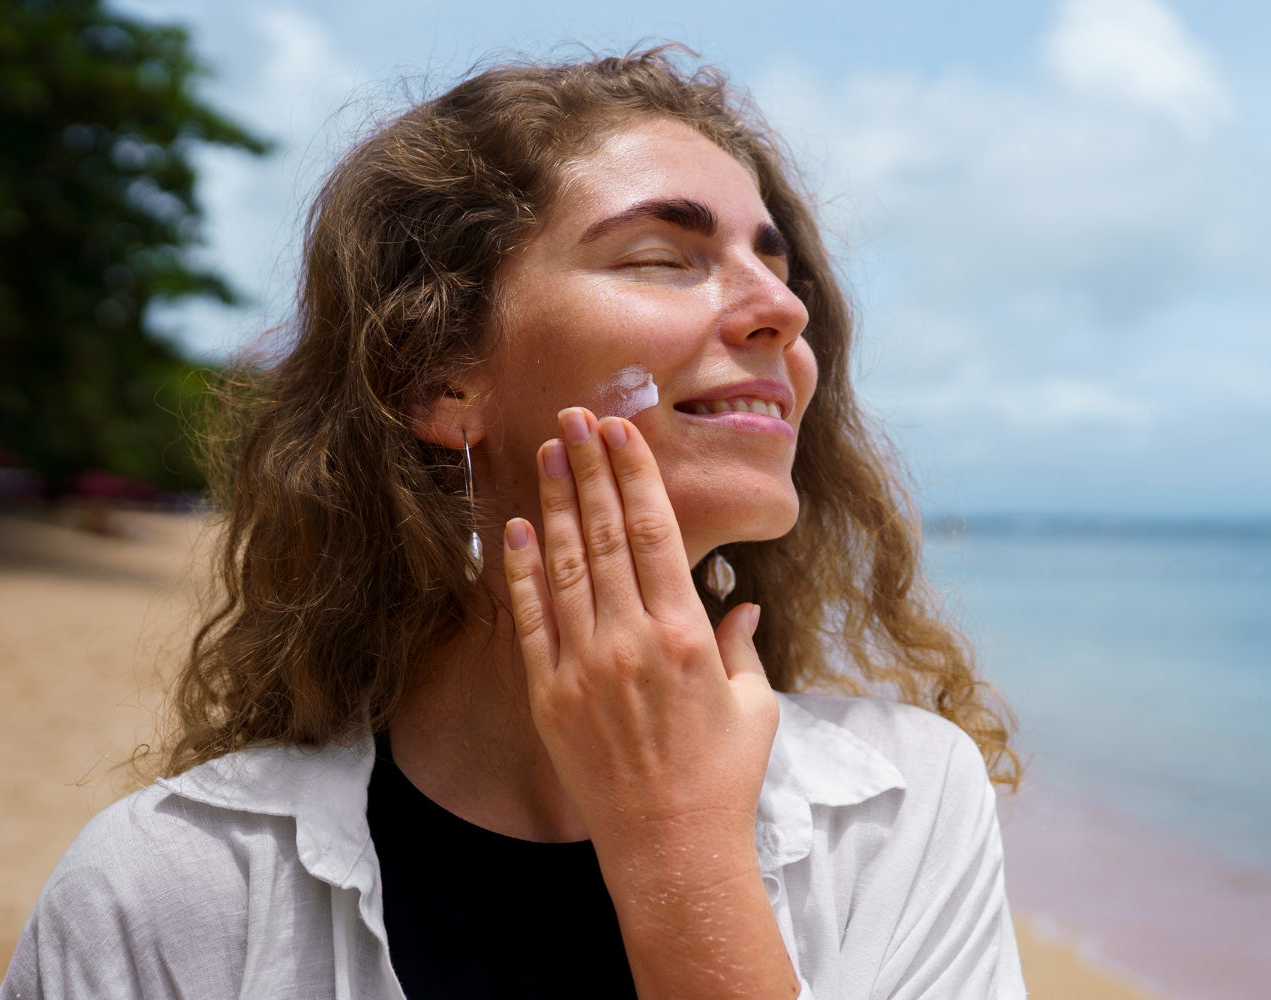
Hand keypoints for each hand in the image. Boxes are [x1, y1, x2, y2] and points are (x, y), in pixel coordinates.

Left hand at [502, 406, 779, 857]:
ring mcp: (583, 666)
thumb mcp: (754, 706)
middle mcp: (631, 640)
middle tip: (575, 417)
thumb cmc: (723, 779)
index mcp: (686, 635)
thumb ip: (741, 644)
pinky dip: (520, 570)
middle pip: (605, 534)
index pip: (655, 533)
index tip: (622, 432)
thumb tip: (742, 602)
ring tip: (547, 451)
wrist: (671, 849)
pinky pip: (529, 619)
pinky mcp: (548, 695)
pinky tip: (516, 527)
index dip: (635, 476)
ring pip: (564, 565)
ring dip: (556, 502)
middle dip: (590, 469)